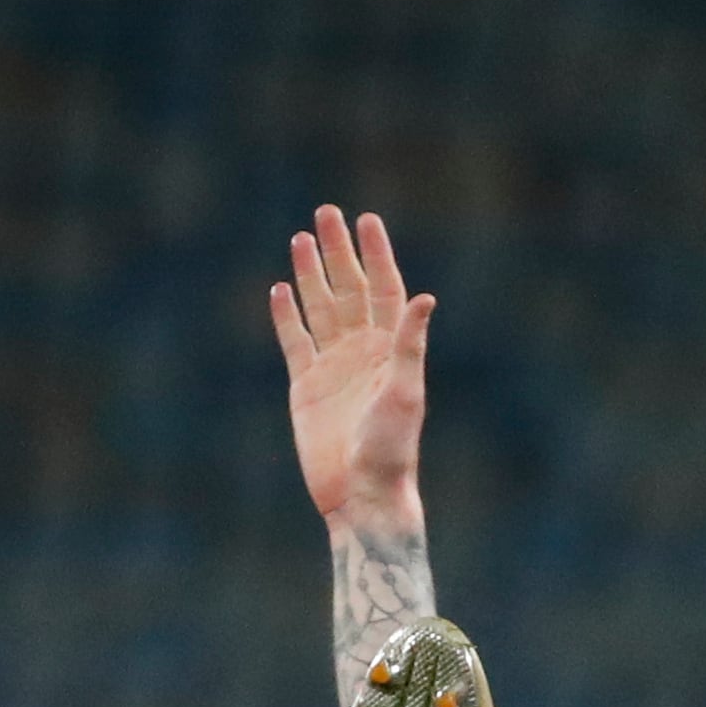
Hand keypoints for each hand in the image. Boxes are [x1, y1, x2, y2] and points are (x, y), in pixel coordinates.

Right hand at [273, 204, 430, 528]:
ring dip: (312, 274)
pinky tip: (281, 289)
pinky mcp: (306, 387)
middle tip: (327, 212)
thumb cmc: (392, 448)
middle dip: (339, 251)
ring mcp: (333, 367)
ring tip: (301, 238)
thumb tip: (424, 297)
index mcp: (390, 349)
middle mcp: (363, 351)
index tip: (366, 220)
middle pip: (348, 289)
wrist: (361, 494)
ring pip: (320, 308)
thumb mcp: (404, 391)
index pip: (384, 289)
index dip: (376, 254)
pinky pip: (295, 341)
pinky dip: (287, 316)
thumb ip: (409, 343)